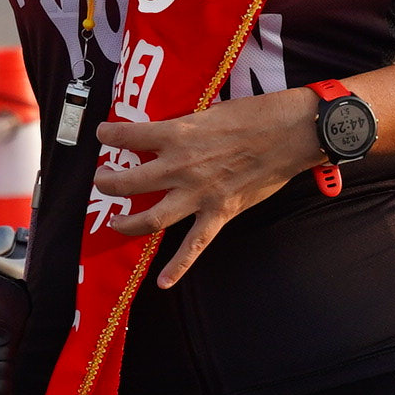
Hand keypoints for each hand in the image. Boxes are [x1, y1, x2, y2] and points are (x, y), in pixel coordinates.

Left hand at [97, 88, 329, 289]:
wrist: (291, 133)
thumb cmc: (256, 115)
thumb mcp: (211, 111)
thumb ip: (187, 126)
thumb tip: (171, 132)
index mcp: (178, 134)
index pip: (129, 136)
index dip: (109, 135)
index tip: (102, 134)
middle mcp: (181, 166)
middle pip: (128, 182)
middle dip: (107, 182)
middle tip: (103, 179)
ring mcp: (198, 194)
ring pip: (149, 218)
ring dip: (126, 223)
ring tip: (116, 222)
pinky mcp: (218, 213)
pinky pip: (193, 246)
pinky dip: (177, 267)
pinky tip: (162, 282)